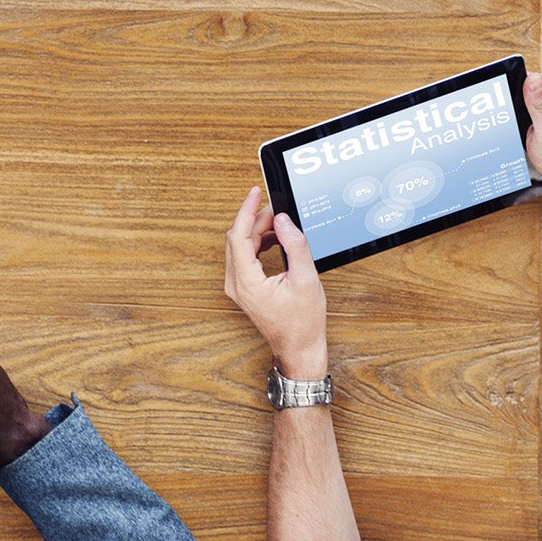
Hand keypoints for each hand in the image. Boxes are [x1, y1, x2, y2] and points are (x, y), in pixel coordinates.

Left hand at [223, 187, 327, 378]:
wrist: (298, 347)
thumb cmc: (303, 322)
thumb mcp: (306, 279)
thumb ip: (295, 246)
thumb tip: (284, 221)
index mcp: (247, 282)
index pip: (238, 235)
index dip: (247, 211)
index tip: (255, 193)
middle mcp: (236, 284)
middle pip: (237, 238)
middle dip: (255, 219)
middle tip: (277, 208)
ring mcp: (237, 287)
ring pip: (239, 247)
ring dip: (257, 231)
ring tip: (280, 225)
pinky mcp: (244, 288)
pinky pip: (244, 257)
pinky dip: (258, 244)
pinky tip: (275, 240)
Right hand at [521, 70, 541, 188]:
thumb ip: (539, 106)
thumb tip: (531, 79)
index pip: (528, 77)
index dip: (515, 92)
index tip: (517, 111)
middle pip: (524, 81)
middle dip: (516, 100)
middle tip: (523, 122)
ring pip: (523, 89)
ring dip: (518, 107)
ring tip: (526, 125)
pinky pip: (526, 98)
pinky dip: (520, 110)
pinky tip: (525, 124)